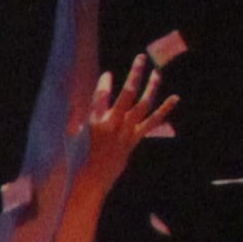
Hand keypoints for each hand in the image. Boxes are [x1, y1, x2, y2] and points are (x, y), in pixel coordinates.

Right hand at [59, 48, 176, 201]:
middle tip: (141, 57)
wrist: (88, 184)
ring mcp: (125, 133)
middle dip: (135, 74)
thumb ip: (73, 116)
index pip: (101, 96)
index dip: (105, 83)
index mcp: (92, 124)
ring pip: (143, 105)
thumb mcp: (68, 136)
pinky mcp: (133, 140)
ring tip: (156, 72)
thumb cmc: (73, 160)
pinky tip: (174, 98)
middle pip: (127, 94)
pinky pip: (152, 122)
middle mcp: (112, 125)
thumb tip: (78, 99)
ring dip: (151, 87)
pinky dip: (164, 110)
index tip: (108, 74)